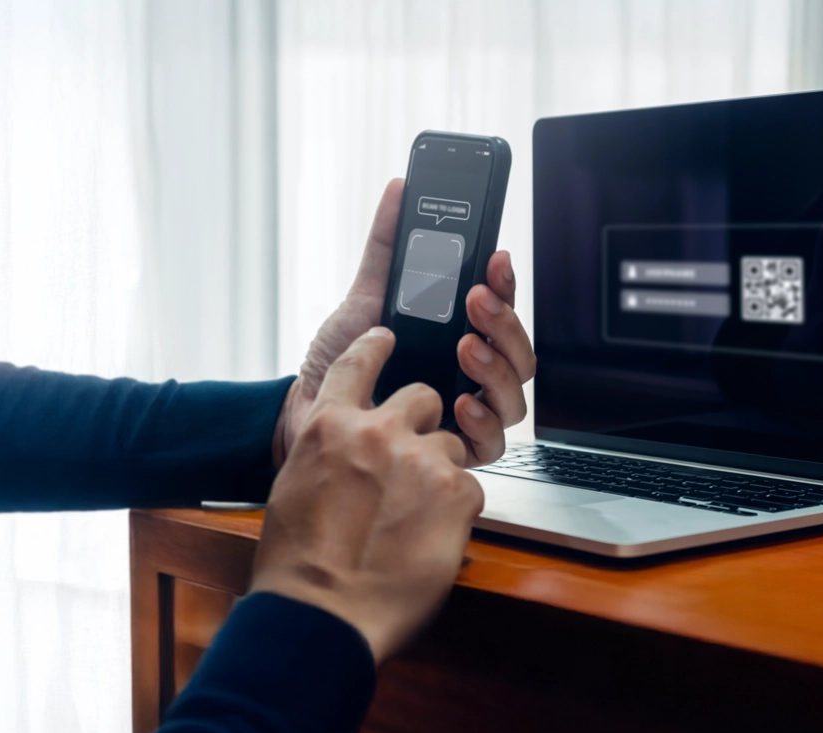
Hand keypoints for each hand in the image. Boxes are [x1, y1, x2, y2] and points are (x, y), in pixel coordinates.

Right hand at [252, 327, 484, 662]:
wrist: (320, 612)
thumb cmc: (297, 565)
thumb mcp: (294, 489)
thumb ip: (327, 457)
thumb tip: (347, 461)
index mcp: (327, 426)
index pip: (355, 363)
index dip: (374, 348)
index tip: (386, 337)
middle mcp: (374, 431)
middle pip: (422, 396)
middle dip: (424, 423)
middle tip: (412, 461)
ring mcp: (418, 458)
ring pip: (451, 444)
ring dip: (441, 473)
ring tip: (418, 517)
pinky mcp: (455, 492)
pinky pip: (471, 487)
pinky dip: (456, 512)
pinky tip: (430, 539)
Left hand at [273, 178, 534, 469]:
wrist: (305, 414)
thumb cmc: (338, 365)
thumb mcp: (363, 301)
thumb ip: (386, 250)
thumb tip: (399, 190)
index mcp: (456, 334)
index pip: (498, 307)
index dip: (505, 282)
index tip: (494, 258)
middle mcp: (469, 373)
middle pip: (517, 350)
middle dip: (504, 321)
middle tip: (475, 300)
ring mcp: (467, 412)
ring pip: (514, 395)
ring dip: (496, 368)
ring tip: (464, 348)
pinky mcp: (456, 452)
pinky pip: (493, 443)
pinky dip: (483, 422)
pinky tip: (462, 403)